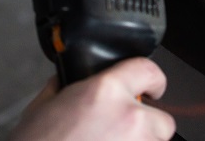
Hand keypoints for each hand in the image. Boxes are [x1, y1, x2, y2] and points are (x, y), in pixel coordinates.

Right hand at [9, 58, 175, 139]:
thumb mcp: (42, 107)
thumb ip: (66, 87)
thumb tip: (71, 81)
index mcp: (105, 92)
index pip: (148, 71)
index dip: (152, 79)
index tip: (152, 87)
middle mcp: (127, 118)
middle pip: (163, 119)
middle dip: (147, 126)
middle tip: (123, 132)